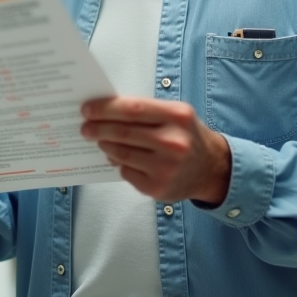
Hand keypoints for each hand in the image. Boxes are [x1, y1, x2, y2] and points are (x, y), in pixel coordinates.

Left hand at [81, 97, 231, 204]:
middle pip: (123, 132)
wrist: (211, 169)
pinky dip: (118, 163)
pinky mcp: (158, 187)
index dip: (105, 109)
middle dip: (98, 128)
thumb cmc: (186, 136)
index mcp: (177, 117)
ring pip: (121, 154)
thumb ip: (145, 111)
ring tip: (99, 141)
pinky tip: (117, 158)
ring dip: (105, 146)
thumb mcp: (175, 115)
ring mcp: (166, 167)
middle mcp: (174, 142)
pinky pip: (126, 172)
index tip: (87, 109)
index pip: (132, 109)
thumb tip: (105, 111)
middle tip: (85, 127)